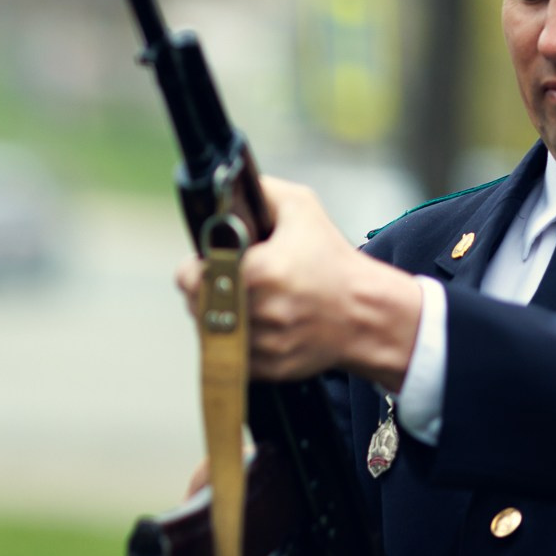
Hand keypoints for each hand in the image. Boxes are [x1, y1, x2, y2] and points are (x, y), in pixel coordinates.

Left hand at [175, 176, 422, 390]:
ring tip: (239, 303)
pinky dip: (234, 344)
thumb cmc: (333, 260)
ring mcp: (262, 344)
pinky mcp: (268, 369)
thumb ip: (262, 191)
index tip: (205, 264)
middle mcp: (257, 312)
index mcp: (258, 272)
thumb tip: (229, 187)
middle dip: (204, 292)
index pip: (188, 277)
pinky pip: (230, 358)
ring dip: (216, 319)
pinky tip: (254, 326)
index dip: (192, 268)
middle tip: (225, 282)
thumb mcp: (302, 209)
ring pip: (209, 334)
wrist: (367, 313)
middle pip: (195, 306)